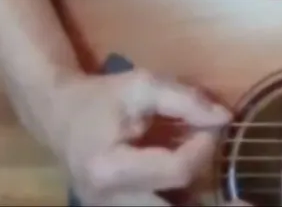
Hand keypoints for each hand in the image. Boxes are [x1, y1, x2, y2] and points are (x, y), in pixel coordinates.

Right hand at [40, 70, 231, 205]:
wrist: (57, 114)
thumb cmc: (100, 97)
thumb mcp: (143, 86)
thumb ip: (186, 100)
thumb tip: (224, 119)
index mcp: (110, 169)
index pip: (176, 171)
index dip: (203, 147)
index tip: (210, 125)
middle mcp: (107, 200)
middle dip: (199, 185)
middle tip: (209, 157)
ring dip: (188, 194)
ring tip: (195, 163)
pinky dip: (174, 195)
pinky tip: (181, 171)